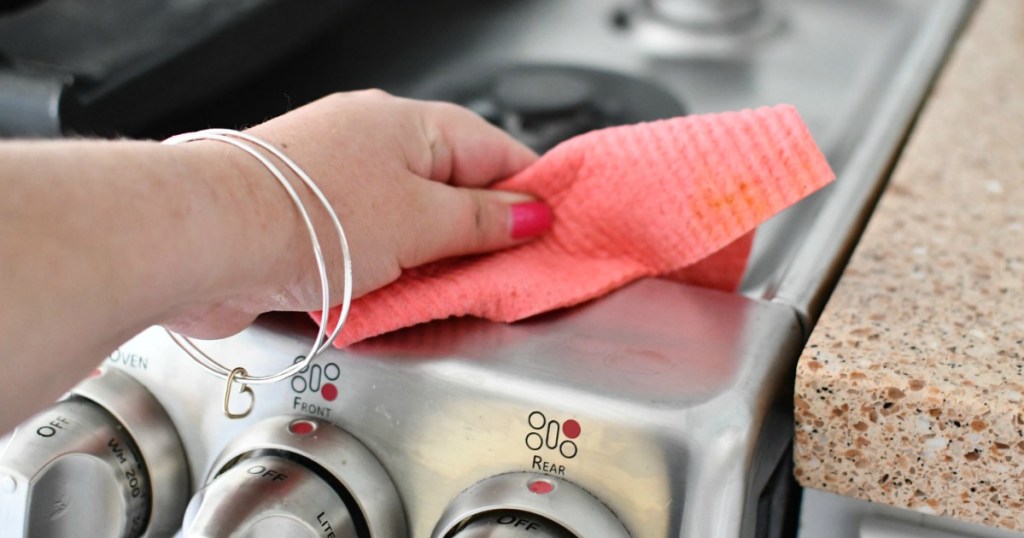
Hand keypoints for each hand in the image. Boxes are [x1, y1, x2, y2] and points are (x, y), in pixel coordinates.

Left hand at [163, 90, 547, 337]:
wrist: (209, 239)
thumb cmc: (309, 214)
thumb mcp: (423, 222)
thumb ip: (484, 221)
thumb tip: (531, 213)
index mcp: (411, 124)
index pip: (496, 152)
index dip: (530, 194)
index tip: (554, 233)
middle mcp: (374, 144)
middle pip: (454, 187)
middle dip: (483, 233)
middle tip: (508, 273)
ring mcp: (340, 181)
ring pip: (413, 220)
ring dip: (434, 257)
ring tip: (450, 289)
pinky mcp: (311, 220)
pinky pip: (374, 242)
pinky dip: (392, 269)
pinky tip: (398, 293)